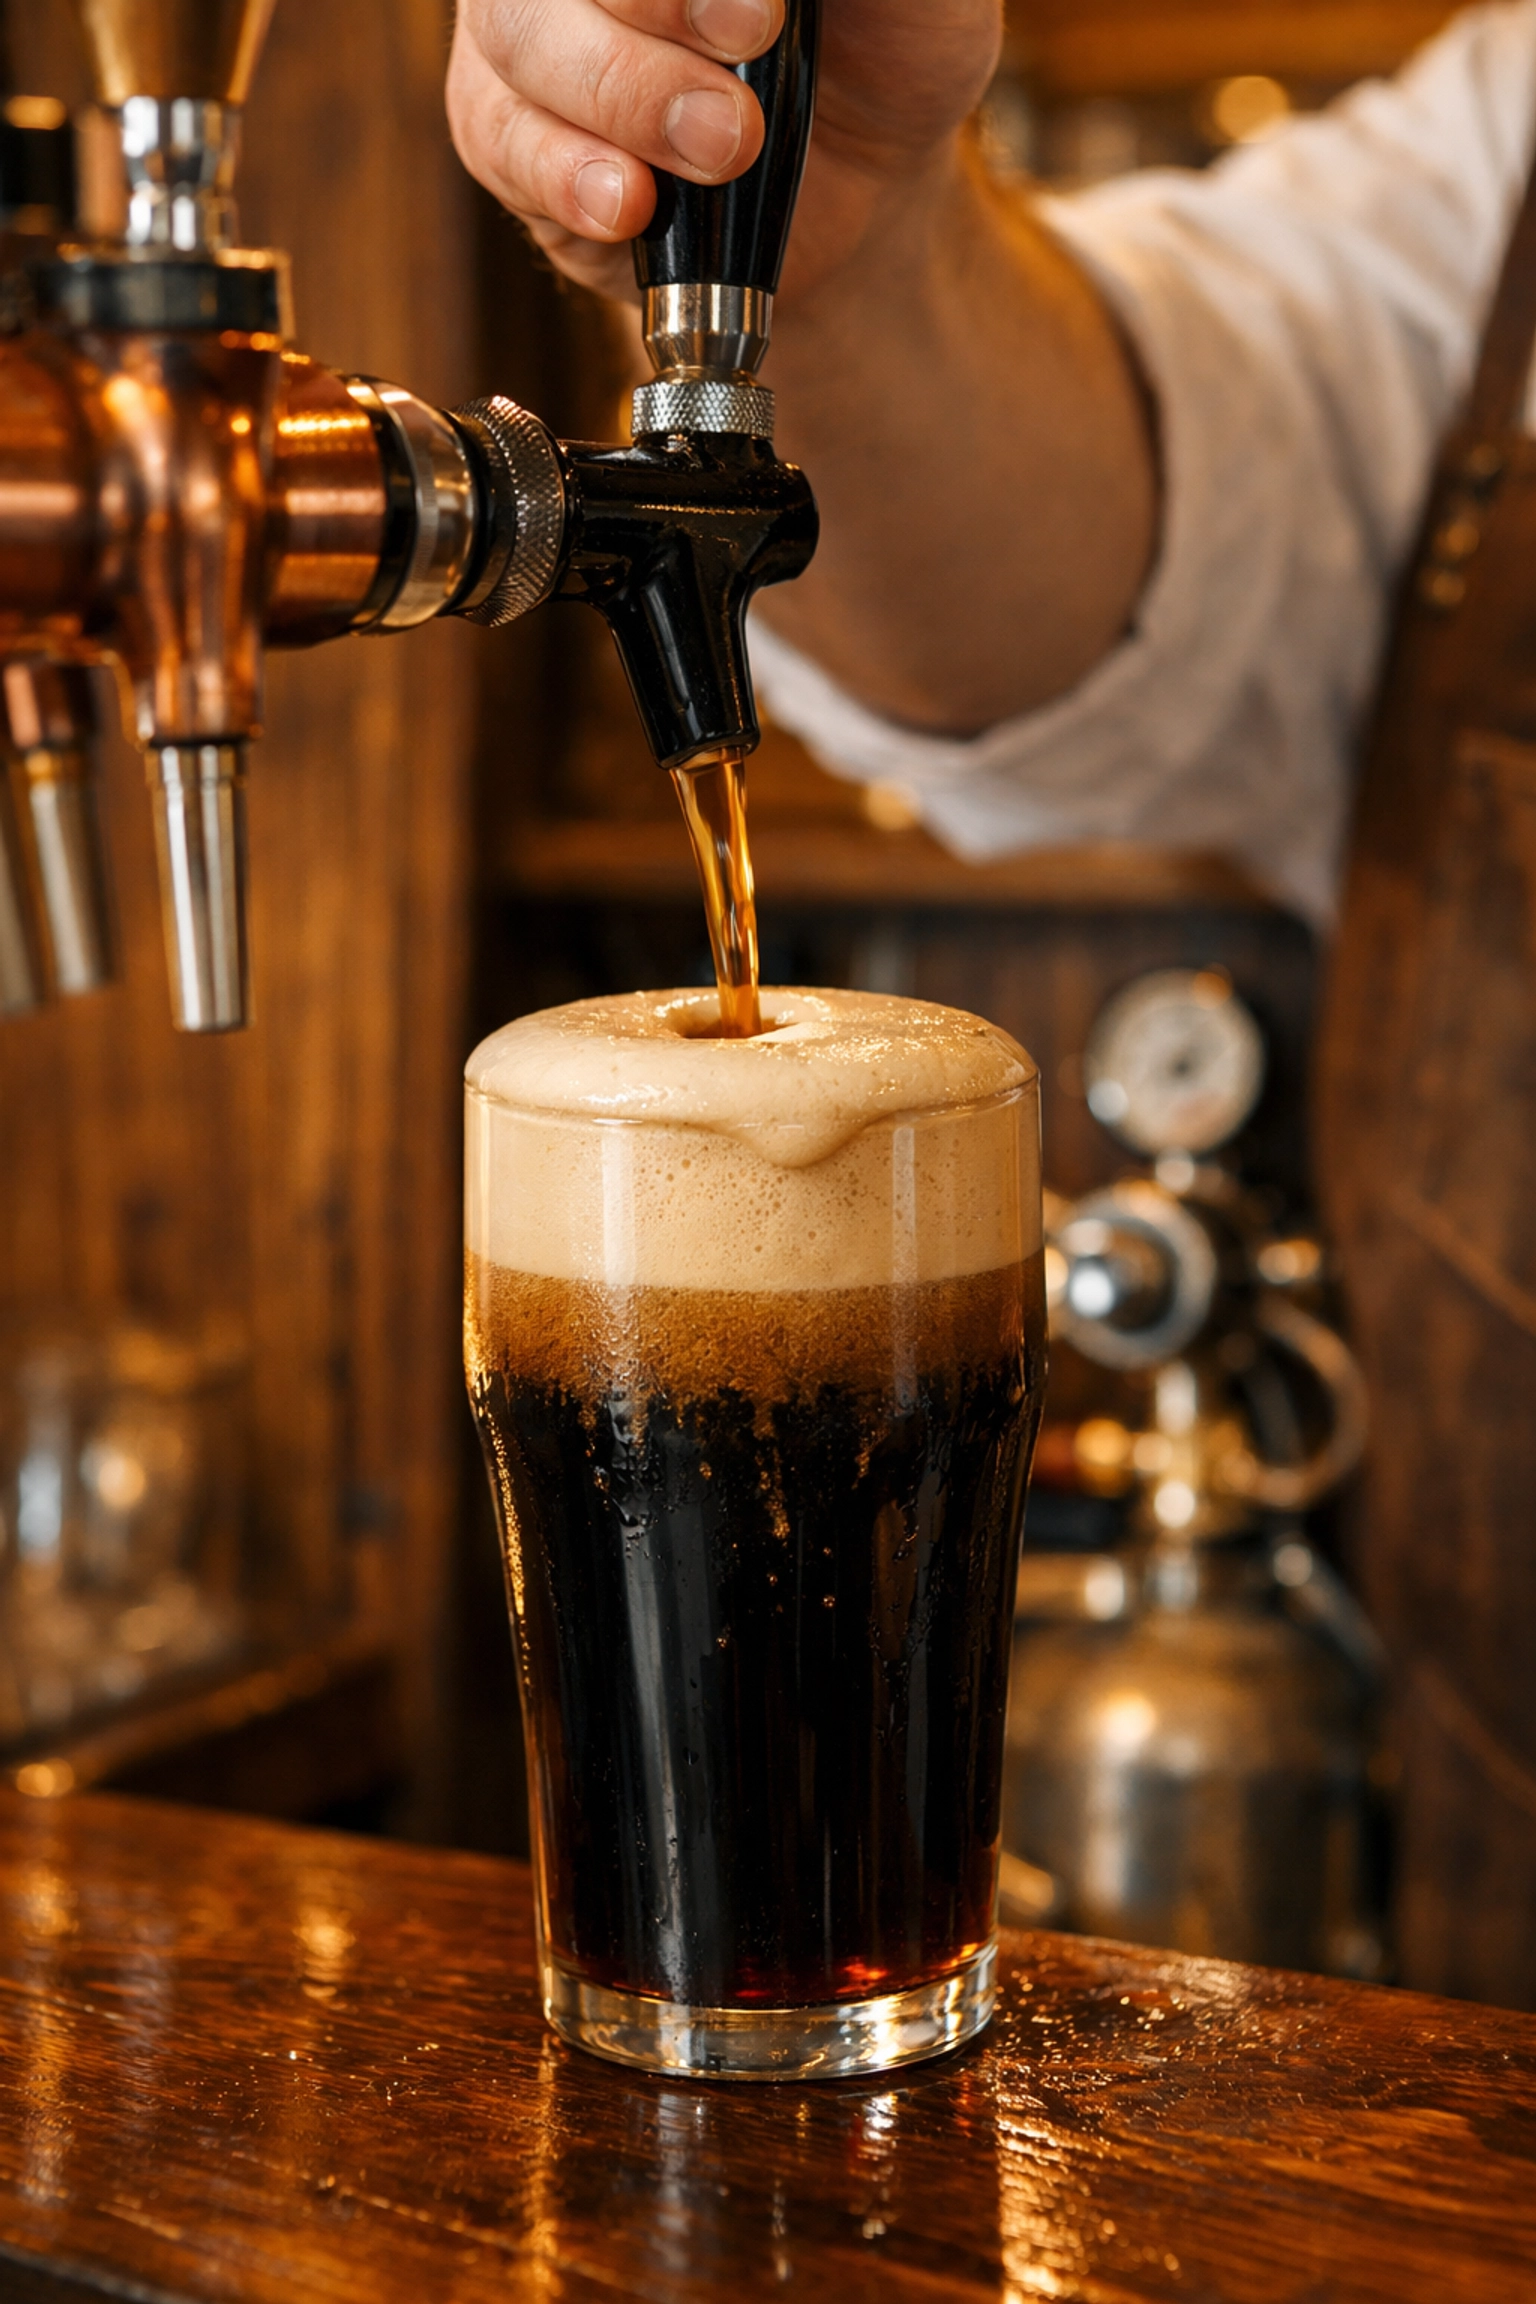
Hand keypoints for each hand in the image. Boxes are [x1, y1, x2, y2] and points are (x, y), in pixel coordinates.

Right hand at [446, 0, 1003, 305]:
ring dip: (624, 96)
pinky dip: (569, 178)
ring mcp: (535, 35)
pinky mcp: (516, 142)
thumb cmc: (886, 53)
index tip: (762, 5)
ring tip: (723, 147)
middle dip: (653, 8)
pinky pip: (504, 145)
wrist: (869, 189)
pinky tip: (632, 204)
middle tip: (750, 54)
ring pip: (518, 40)